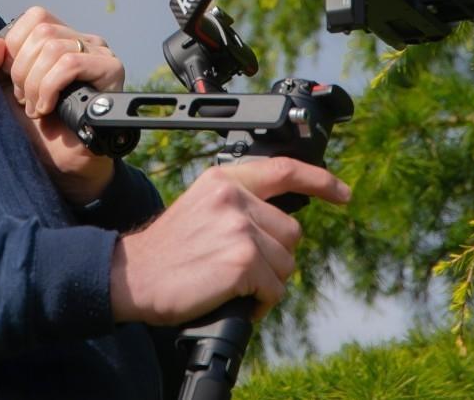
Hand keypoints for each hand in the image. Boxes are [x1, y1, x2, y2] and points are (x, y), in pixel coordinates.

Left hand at [0, 7, 123, 204]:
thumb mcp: (7, 92)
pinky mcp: (111, 71)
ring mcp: (101, 54)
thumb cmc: (39, 127)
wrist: (65, 164)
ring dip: (36, 84)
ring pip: (54, 47)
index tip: (15, 81)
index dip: (15, 47)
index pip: (35, 17)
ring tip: (36, 109)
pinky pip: (70, 64)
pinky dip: (49, 88)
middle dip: (23, 70)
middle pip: (42, 31)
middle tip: (24, 100)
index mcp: (62, 38)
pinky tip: (47, 109)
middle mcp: (85, 41)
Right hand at [109, 157, 350, 324]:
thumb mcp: (201, 208)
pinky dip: (260, 302)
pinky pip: (274, 288)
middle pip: (291, 232)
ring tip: (232, 284)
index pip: (283, 170)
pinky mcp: (241, 261)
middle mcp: (233, 198)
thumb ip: (238, 205)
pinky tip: (235, 299)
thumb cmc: (166, 252)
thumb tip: (279, 225)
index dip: (319, 181)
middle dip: (275, 256)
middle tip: (239, 268)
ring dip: (267, 282)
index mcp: (223, 181)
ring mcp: (239, 228)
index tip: (342, 192)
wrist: (132, 275)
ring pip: (286, 262)